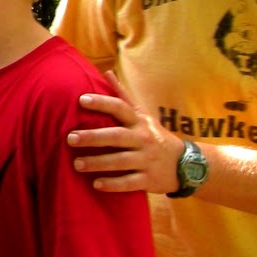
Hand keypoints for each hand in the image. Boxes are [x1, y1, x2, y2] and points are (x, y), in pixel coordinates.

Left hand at [65, 71, 182, 193]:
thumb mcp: (142, 115)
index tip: (81, 100)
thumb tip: (107, 72)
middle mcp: (144, 139)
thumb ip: (123, 96)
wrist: (186, 165)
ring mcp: (147, 160)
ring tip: (77, 164)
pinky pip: (129, 182)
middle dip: (92, 137)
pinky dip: (113, 184)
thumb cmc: (154, 136)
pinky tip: (96, 184)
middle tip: (70, 139)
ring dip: (97, 163)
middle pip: (116, 136)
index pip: (120, 108)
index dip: (102, 103)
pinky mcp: (149, 180)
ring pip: (120, 161)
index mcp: (139, 122)